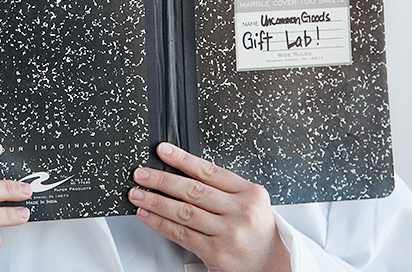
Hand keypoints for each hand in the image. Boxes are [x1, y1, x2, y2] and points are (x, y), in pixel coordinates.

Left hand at [128, 143, 290, 271]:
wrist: (273, 264)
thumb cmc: (257, 228)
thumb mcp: (250, 200)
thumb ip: (223, 185)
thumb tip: (183, 170)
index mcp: (249, 193)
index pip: (209, 171)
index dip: (183, 159)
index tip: (163, 151)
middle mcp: (240, 212)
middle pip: (193, 191)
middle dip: (162, 180)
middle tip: (142, 174)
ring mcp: (228, 234)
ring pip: (184, 213)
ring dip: (156, 202)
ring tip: (138, 194)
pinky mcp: (216, 254)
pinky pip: (182, 235)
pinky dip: (161, 223)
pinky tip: (148, 215)